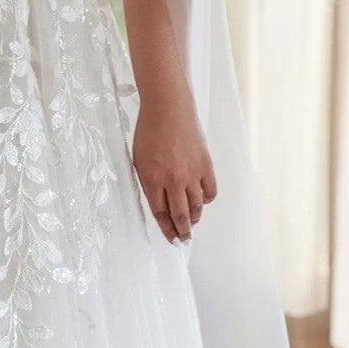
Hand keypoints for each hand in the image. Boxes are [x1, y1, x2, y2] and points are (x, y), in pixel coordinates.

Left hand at [131, 94, 216, 244]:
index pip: (161, 214)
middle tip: (184, 240)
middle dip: (182, 232)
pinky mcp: (205, 165)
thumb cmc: (149, 130)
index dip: (166, 230)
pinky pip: (210, 192)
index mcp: (152, 179)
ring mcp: (191, 173)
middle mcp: (173, 180)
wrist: (168, 107)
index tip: (171, 239)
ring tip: (191, 222)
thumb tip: (160, 203)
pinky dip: (206, 200)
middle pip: (180, 216)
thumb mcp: (139, 159)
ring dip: (194, 219)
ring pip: (196, 207)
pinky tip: (201, 201)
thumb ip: (149, 183)